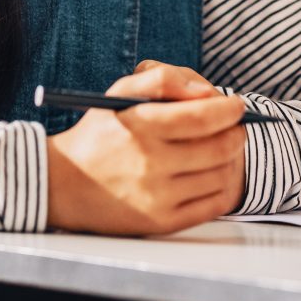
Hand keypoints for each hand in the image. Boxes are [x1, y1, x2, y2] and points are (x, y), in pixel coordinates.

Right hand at [43, 61, 247, 235]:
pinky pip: (213, 205)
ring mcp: (157, 197)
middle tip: (235, 127)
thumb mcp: (121, 92)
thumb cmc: (99, 133)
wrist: (62, 185)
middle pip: (220, 147)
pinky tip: (214, 174)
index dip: (229, 109)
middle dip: (236, 132)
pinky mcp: (161, 223)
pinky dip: (223, 187)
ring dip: (231, 159)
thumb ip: (163, 78)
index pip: (203, 117)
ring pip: (220, 175)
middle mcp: (150, 164)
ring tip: (223, 149)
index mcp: (141, 127)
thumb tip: (205, 91)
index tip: (237, 105)